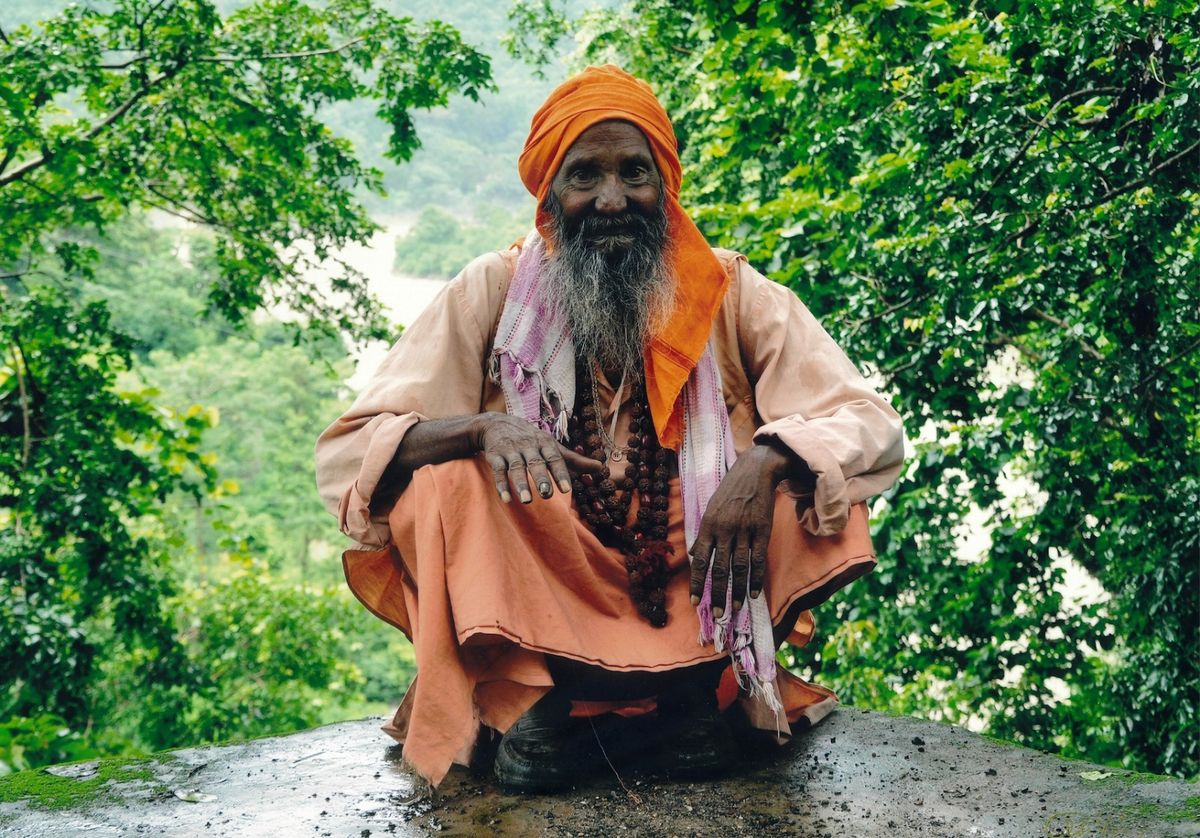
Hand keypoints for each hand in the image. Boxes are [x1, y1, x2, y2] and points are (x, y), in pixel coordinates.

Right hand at [475, 412, 602, 503]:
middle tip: (547, 495)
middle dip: (541, 478)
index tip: (567, 489)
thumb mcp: (553, 447)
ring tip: (527, 501)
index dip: (560, 473)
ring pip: (516, 468)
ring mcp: (511, 451)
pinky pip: (498, 471)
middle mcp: (528, 447)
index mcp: (545, 444)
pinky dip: (501, 485)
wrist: (497, 423)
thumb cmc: (532, 440)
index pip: (554, 459)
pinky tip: (506, 500)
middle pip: (536, 463)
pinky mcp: (495, 456)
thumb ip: (575, 460)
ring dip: (521, 484)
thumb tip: (601, 467)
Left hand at [688, 443, 793, 616]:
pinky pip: (758, 559)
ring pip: (739, 567)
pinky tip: (753, 594)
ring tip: (733, 609)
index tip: (694, 603)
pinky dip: (756, 578)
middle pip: (719, 568)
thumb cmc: (730, 491)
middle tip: (715, 613)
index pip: (700, 560)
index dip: (697, 582)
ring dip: (736, 591)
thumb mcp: (710, 508)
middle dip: (716, 593)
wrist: (756, 470)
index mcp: (709, 525)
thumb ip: (703, 534)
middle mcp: (725, 529)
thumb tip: (693, 555)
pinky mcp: (763, 529)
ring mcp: (745, 530)